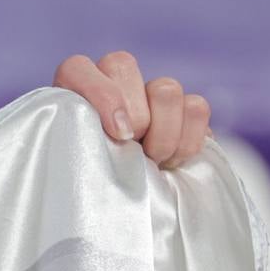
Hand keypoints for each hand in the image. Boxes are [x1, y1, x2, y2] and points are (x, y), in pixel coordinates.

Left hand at [54, 51, 212, 171]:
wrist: (118, 205)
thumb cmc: (90, 185)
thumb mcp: (75, 168)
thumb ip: (77, 145)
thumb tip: (114, 137)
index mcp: (72, 93)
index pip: (77, 68)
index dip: (101, 95)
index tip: (118, 134)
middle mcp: (110, 83)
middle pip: (122, 65)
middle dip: (134, 117)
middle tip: (131, 149)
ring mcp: (149, 93)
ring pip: (165, 88)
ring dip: (164, 134)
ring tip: (153, 161)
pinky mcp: (184, 109)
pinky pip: (197, 107)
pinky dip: (189, 139)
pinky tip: (173, 161)